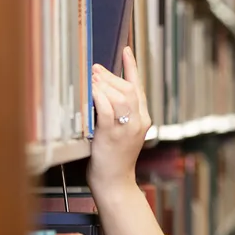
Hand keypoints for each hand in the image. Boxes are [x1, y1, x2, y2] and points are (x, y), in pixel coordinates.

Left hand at [87, 47, 151, 196]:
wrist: (115, 183)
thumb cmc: (113, 159)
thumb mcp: (120, 133)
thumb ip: (117, 114)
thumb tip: (101, 91)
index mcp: (143, 119)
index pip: (139, 88)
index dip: (132, 67)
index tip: (126, 50)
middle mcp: (139, 122)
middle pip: (129, 89)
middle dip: (111, 76)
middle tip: (94, 68)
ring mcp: (127, 129)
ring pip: (120, 96)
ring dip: (104, 84)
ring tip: (91, 77)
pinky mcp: (112, 135)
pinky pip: (107, 110)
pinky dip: (99, 97)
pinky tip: (91, 91)